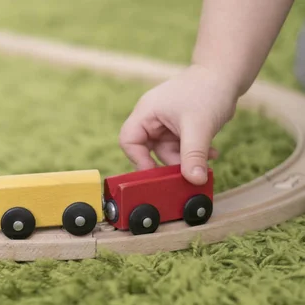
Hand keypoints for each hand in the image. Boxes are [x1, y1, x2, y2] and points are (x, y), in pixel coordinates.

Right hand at [119, 64, 238, 184]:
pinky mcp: (178, 126)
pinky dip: (193, 153)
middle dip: (168, 162)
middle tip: (187, 171)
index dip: (138, 159)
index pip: (128, 140)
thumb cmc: (208, 91)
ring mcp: (165, 122)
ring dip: (185, 159)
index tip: (156, 174)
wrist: (227, 74)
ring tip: (207, 159)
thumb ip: (194, 155)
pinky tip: (211, 153)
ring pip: (166, 151)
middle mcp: (152, 118)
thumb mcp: (199, 127)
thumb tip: (195, 180)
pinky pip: (180, 146)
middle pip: (148, 150)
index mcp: (146, 112)